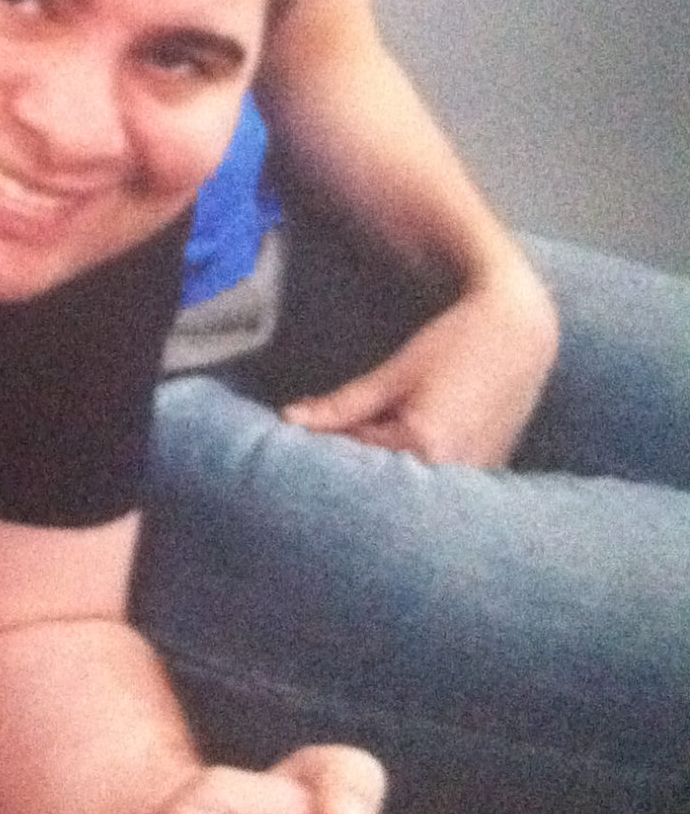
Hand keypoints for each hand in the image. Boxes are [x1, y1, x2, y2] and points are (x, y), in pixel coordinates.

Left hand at [280, 269, 558, 465]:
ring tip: (371, 438)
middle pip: (382, 477)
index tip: (299, 435)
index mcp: (424, 445)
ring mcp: (476, 476)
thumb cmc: (455, 343)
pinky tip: (405, 447)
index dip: (324, 444)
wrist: (521, 333)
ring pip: (410, 480)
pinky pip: (439, 479)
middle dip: (352, 460)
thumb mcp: (394, 373)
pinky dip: (415, 466)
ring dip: (384, 467)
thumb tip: (291, 419)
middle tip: (330, 439)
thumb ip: (343, 405)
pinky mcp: (489, 471)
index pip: (354, 457)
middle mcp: (453, 471)